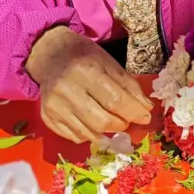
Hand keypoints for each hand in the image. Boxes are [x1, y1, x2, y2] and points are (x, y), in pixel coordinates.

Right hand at [26, 27, 153, 143]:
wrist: (51, 55)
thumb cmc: (85, 57)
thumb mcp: (109, 62)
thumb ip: (128, 85)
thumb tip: (146, 108)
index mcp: (86, 71)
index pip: (114, 100)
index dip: (133, 112)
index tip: (145, 117)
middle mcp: (67, 90)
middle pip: (101, 121)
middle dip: (121, 124)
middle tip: (127, 119)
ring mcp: (54, 106)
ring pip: (88, 133)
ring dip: (107, 132)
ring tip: (113, 121)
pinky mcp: (47, 118)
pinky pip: (74, 137)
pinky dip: (90, 134)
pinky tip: (94, 123)